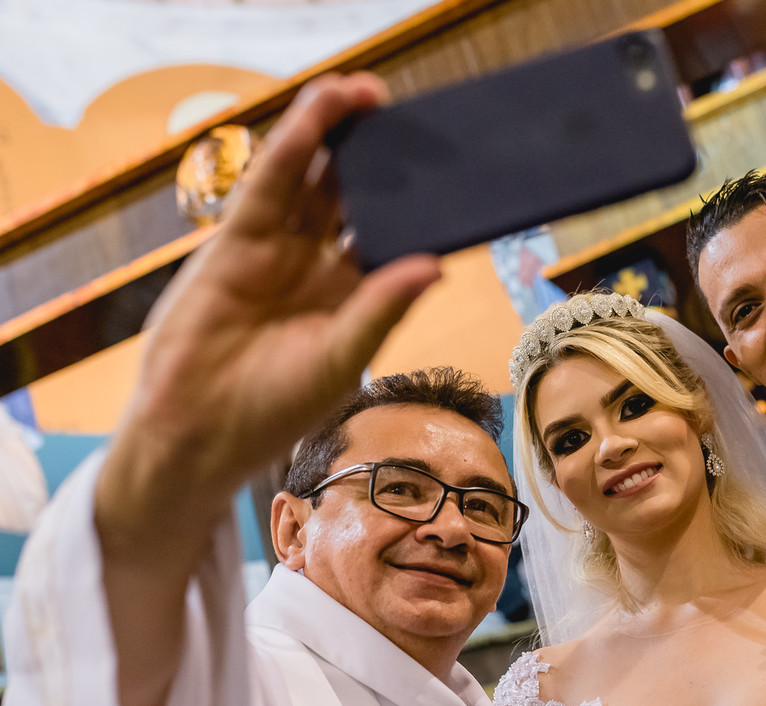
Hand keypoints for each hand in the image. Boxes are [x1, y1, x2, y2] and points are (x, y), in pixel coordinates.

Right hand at [98, 72, 440, 557]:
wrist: (197, 430)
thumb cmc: (275, 407)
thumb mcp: (342, 358)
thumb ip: (382, 307)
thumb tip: (434, 265)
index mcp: (353, 294)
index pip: (390, 234)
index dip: (412, 201)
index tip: (445, 168)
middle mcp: (317, 264)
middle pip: (350, 196)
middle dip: (376, 157)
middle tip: (405, 113)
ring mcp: (276, 250)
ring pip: (309, 180)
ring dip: (332, 134)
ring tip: (362, 93)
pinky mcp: (235, 242)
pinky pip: (266, 187)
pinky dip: (289, 149)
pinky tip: (314, 118)